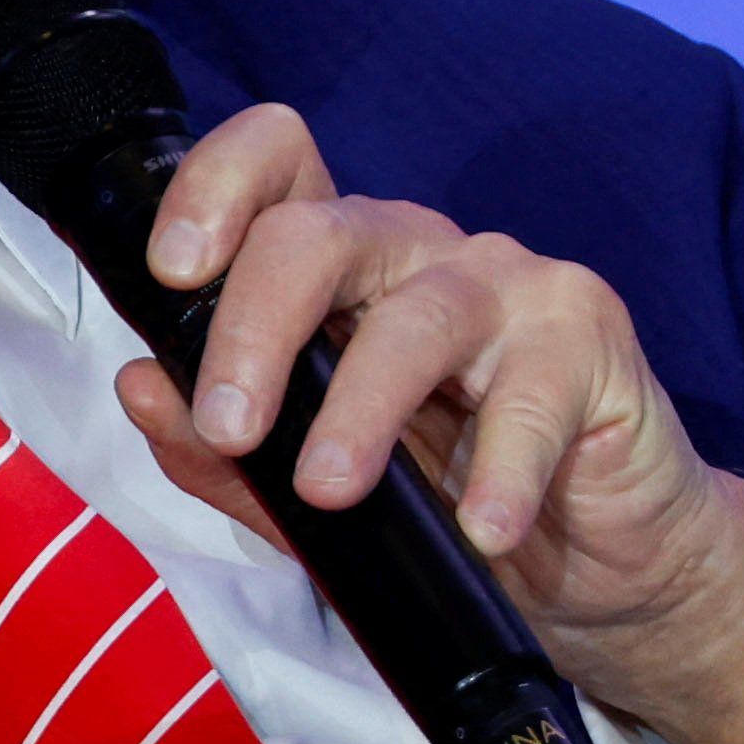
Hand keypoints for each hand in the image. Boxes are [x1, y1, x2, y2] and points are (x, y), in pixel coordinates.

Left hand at [114, 109, 743, 743]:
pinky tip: (482, 528)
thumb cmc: (447, 514)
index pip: (276, 169)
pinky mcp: (590, 340)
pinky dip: (499, 470)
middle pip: (321, 234)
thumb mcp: (312, 498)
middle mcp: (419, 256)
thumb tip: (140, 389)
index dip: (215, 188)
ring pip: (418, 316)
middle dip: (256, 327)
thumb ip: (225, 453)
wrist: (603, 575)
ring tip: (329, 491)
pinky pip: (533, 396)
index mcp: (341, 271)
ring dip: (363, 408)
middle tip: (230, 425)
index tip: (172, 272)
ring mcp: (510, 287)